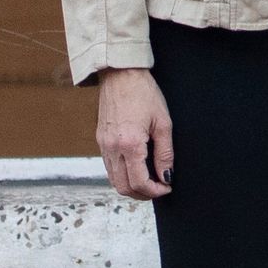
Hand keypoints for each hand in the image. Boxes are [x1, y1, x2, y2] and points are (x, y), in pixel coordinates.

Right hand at [95, 67, 172, 199]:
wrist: (121, 74)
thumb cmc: (144, 93)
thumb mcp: (163, 123)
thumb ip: (165, 153)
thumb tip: (167, 176)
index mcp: (129, 144)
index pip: (139, 183)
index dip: (155, 191)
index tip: (167, 187)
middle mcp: (112, 148)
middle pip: (123, 188)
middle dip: (142, 194)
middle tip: (158, 188)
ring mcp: (103, 145)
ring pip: (114, 180)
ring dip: (131, 186)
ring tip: (149, 180)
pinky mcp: (100, 140)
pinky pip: (109, 167)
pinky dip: (122, 175)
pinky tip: (136, 168)